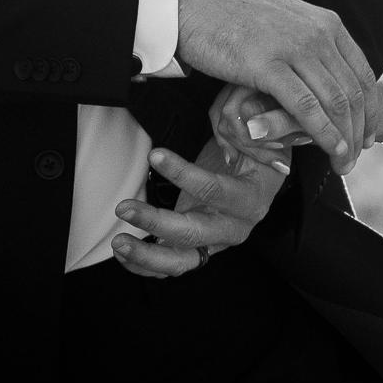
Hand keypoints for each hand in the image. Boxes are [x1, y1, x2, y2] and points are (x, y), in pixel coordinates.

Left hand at [110, 141, 286, 279]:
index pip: (214, 191)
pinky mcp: (201, 248)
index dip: (183, 174)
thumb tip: (234, 118)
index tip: (154, 155)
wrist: (263, 177)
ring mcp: (216, 241)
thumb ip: (244, 125)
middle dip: (155, 222)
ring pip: (181, 261)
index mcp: (250, 198)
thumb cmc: (257, 152)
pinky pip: (172, 264)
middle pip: (193, 234)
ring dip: (147, 255)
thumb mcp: (255, 133)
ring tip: (119, 243)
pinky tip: (123, 255)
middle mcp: (235, 226)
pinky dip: (146, 265)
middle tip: (124, 207)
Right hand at [174, 0, 373, 164]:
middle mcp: (318, 33)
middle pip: (353, 93)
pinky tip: (329, 151)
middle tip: (355, 159)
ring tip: (343, 165)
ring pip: (336, 103)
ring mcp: (295, 48)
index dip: (369, 111)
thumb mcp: (283, 21)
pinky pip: (306, 108)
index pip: (362, 74)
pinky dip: (323, 134)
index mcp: (325, 23)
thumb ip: (307, 42)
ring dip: (344, 140)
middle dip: (358, 132)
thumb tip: (319, 69)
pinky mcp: (268, 65)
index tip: (366, 136)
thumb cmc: (229, 13)